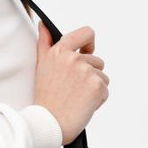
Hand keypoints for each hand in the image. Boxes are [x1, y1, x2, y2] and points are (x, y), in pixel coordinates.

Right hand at [33, 22, 109, 144]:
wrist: (49, 122)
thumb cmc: (45, 97)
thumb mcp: (42, 65)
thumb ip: (45, 42)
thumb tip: (43, 25)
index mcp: (60, 51)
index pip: (85, 33)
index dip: (89, 43)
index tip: (86, 52)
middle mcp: (74, 59)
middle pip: (96, 60)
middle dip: (89, 74)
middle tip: (73, 88)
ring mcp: (87, 71)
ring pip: (102, 76)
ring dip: (94, 87)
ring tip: (77, 97)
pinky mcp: (97, 86)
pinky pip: (105, 90)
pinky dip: (97, 99)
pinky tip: (83, 104)